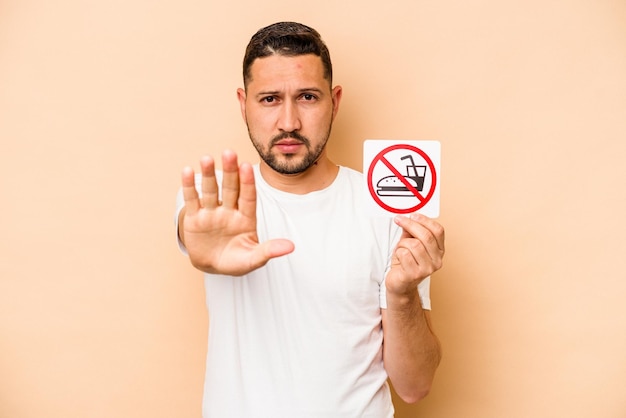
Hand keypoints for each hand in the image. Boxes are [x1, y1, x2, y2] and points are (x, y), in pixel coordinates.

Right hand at [180, 150, 294, 275]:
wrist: (212, 267)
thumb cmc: (236, 262)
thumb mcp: (253, 259)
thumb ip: (269, 251)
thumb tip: (291, 247)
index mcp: (246, 218)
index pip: (248, 197)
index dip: (247, 182)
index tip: (247, 166)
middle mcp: (229, 211)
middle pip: (230, 188)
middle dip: (230, 172)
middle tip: (229, 153)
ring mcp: (211, 213)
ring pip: (210, 191)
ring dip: (208, 175)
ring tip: (206, 159)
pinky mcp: (195, 218)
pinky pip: (193, 200)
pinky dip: (189, 187)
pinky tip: (187, 171)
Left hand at [385, 214, 444, 296]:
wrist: (400, 283)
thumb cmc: (405, 263)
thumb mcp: (410, 243)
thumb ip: (411, 231)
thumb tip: (408, 217)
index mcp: (439, 250)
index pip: (438, 231)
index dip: (424, 220)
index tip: (412, 215)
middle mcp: (437, 260)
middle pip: (426, 236)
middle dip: (410, 225)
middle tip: (399, 220)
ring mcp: (427, 269)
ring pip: (413, 245)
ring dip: (402, 243)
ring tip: (401, 249)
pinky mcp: (415, 274)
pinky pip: (404, 254)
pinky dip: (398, 253)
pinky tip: (399, 259)